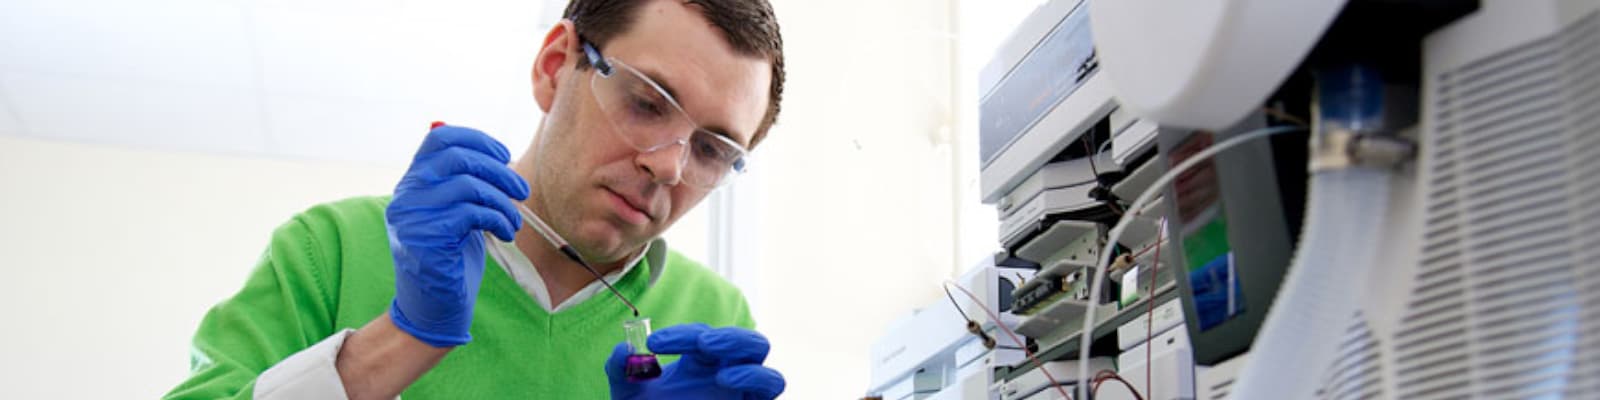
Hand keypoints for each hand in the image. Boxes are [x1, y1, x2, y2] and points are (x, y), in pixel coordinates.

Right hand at [386, 123, 528, 346]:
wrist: (433, 307)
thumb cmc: (451, 258)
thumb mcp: (456, 213)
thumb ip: (464, 184)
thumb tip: (499, 157)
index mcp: (412, 183)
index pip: (439, 138)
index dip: (477, 140)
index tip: (504, 155)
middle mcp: (406, 195)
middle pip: (458, 158)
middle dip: (499, 171)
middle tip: (522, 190)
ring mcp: (412, 216)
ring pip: (469, 185)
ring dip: (503, 201)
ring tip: (513, 220)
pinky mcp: (427, 237)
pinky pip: (472, 213)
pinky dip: (498, 219)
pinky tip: (505, 233)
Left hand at [607, 324, 785, 399]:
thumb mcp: (627, 396)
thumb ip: (621, 371)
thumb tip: (624, 350)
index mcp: (703, 363)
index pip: (703, 337)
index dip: (682, 335)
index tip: (654, 344)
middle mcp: (730, 377)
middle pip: (751, 345)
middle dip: (731, 338)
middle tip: (703, 343)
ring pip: (771, 377)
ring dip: (751, 371)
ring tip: (722, 377)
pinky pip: (767, 397)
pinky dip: (755, 383)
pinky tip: (727, 383)